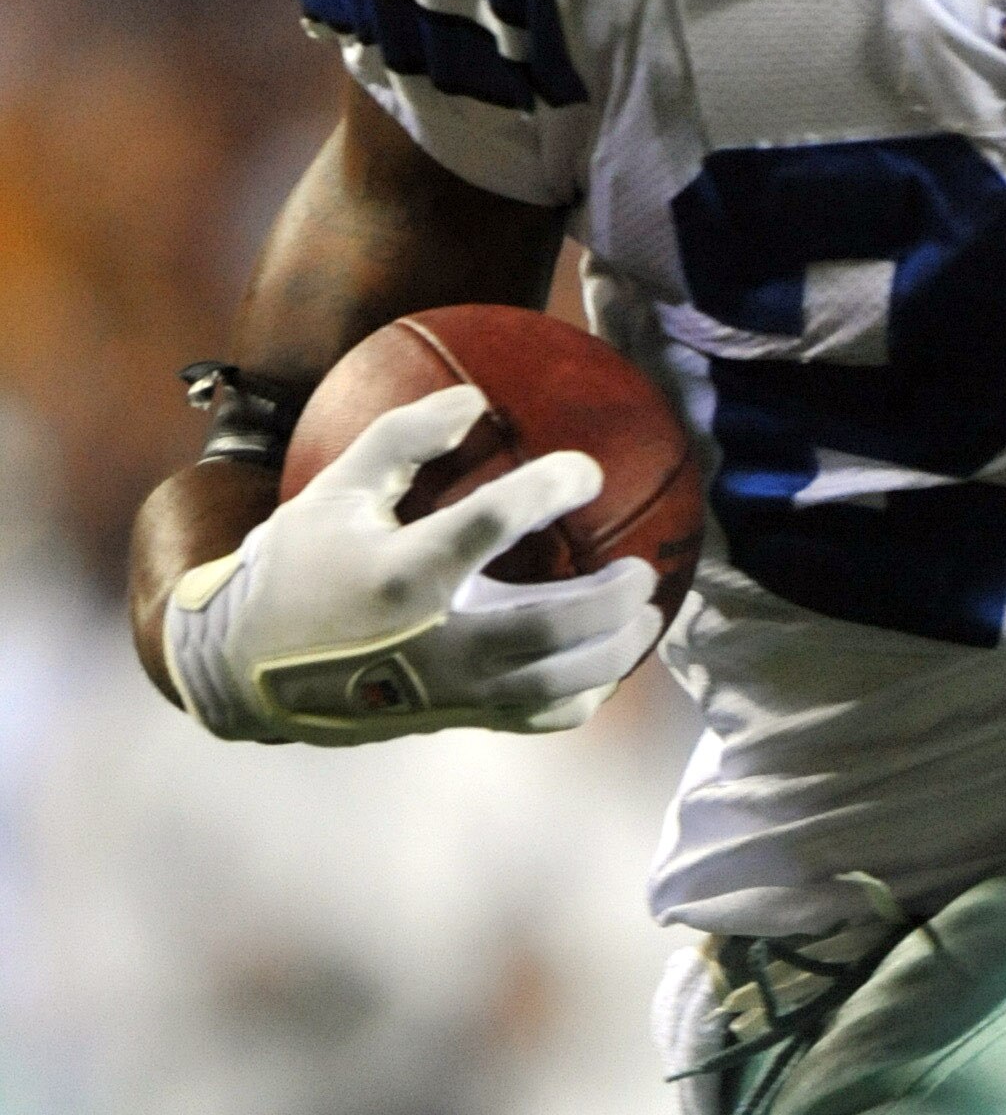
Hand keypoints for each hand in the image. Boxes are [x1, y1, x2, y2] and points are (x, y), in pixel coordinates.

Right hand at [162, 384, 663, 744]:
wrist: (249, 670)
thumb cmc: (297, 566)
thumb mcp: (334, 490)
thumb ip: (402, 437)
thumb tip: (472, 397)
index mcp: (404, 573)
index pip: (493, 522)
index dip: (550, 488)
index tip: (588, 469)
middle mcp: (437, 639)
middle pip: (554, 625)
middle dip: (613, 598)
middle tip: (643, 569)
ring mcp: (452, 689)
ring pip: (559, 682)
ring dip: (617, 650)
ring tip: (647, 616)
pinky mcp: (457, 717)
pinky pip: (539, 716)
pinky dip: (584, 694)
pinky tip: (605, 665)